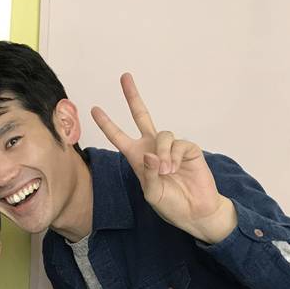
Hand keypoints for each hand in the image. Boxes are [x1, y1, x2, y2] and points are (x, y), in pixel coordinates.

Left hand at [91, 74, 236, 242]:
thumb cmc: (171, 204)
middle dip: (133, 96)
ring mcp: (170, 147)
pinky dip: (174, 157)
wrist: (195, 211)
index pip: (119, 137)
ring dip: (162, 154)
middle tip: (124, 77)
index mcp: (138, 157)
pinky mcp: (188, 149)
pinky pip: (178, 144)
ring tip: (166, 171)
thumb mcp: (152, 193)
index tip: (94, 109)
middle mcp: (152, 148)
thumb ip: (148, 174)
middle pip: (142, 115)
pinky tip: (176, 169)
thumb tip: (151, 154)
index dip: (107, 124)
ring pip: (162, 135)